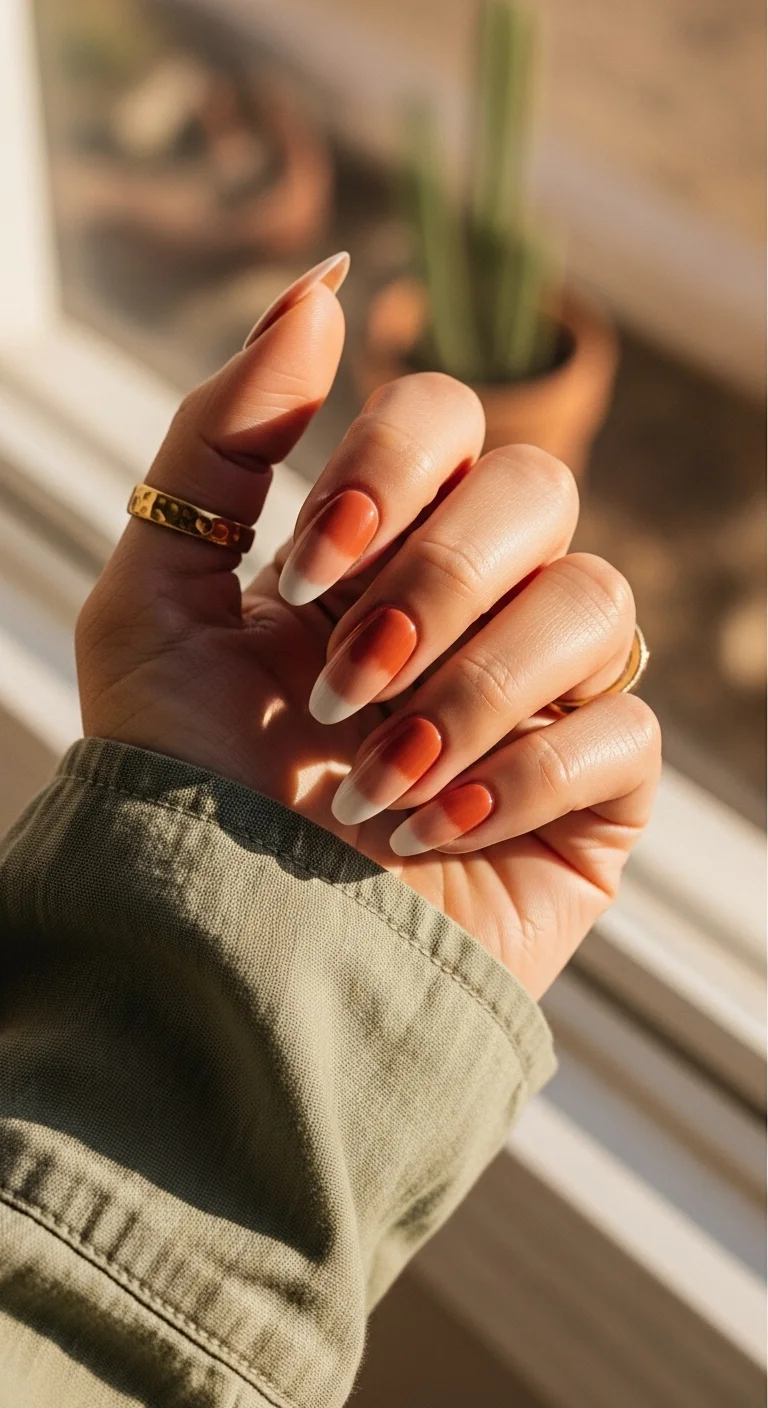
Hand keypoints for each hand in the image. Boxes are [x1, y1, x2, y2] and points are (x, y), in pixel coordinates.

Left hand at [77, 255, 660, 999]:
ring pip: (597, 603)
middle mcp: (466, 610)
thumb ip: (220, 437)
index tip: (308, 565)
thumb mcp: (153, 599)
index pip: (450, 417)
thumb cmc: (173, 788)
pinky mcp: (591, 801)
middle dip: (435, 582)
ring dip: (471, 689)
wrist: (214, 965)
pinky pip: (624, 733)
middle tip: (342, 687)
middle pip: (538, 491)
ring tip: (374, 781)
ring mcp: (537, 702)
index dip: (395, 463)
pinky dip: (522, 779)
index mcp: (373, 552)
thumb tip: (324, 285)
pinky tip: (434, 831)